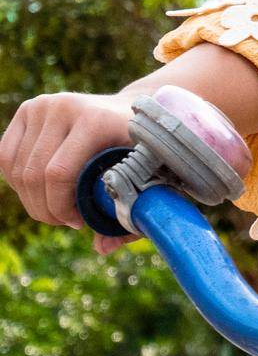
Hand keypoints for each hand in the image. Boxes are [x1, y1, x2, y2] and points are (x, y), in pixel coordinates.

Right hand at [0, 92, 140, 254]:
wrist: (131, 110)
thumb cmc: (141, 148)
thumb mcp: (145, 174)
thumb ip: (129, 210)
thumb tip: (102, 249)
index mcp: (95, 119)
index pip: (58, 174)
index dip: (60, 207)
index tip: (79, 222)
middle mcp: (64, 107)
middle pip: (34, 174)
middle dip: (45, 208)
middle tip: (64, 221)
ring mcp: (42, 105)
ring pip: (17, 168)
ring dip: (31, 199)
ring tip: (54, 209)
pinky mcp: (28, 109)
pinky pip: (6, 156)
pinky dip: (18, 181)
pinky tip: (39, 192)